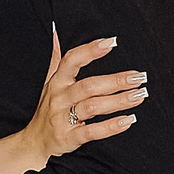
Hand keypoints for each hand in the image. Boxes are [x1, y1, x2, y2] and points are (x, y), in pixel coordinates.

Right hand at [23, 28, 143, 164]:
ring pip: (93, 107)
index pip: (71, 61)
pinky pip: (92, 131)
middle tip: (139, 77)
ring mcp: (63, 118)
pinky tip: (128, 120)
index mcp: (57, 82)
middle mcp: (59, 98)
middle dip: (115, 80)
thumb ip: (56, 58)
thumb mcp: (48, 82)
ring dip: (118, 101)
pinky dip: (111, 126)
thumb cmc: (47, 109)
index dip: (90, 50)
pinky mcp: (69, 137)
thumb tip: (57, 32)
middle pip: (88, 86)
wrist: (34, 142)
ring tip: (139, 95)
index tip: (111, 42)